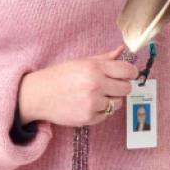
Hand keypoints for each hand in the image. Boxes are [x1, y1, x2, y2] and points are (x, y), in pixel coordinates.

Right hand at [18, 44, 138, 127]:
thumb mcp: (80, 62)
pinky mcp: (89, 118)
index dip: (131, 72)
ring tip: (96, 95)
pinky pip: (106, 115)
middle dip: (121, 86)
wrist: (38, 95)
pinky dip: (101, 110)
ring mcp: (92, 103)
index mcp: (94, 68)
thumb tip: (121, 51)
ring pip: (118, 103)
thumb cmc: (59, 76)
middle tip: (110, 85)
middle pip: (126, 88)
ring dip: (111, 99)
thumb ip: (104, 58)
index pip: (127, 71)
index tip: (128, 74)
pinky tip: (88, 104)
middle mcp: (95, 85)